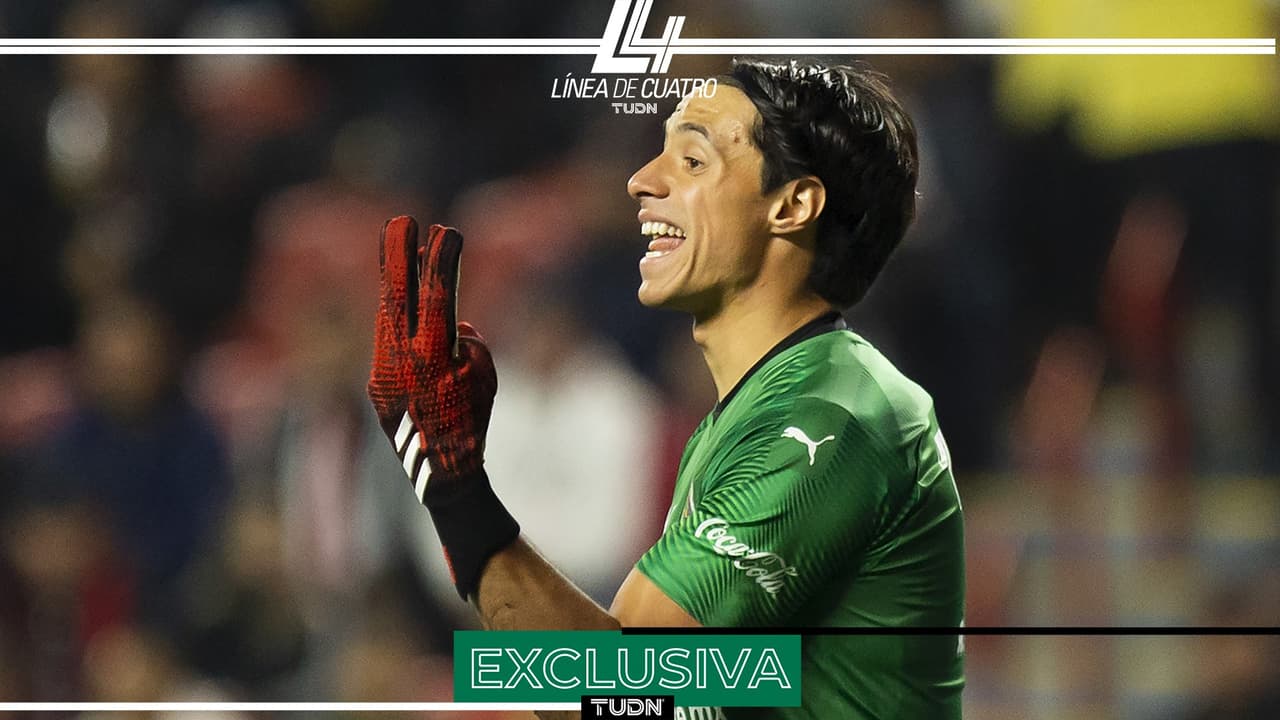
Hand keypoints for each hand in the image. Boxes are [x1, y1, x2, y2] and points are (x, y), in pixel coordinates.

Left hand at [368, 216, 497, 498]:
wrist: (439, 474)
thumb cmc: (473, 425)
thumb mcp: (487, 380)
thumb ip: (474, 347)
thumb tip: (458, 327)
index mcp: (434, 354)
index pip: (437, 293)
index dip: (441, 257)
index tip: (444, 229)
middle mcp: (402, 356)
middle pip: (397, 293)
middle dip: (398, 254)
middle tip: (401, 221)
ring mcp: (384, 368)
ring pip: (386, 313)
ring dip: (394, 282)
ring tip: (397, 251)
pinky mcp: (376, 381)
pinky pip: (385, 338)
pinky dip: (396, 317)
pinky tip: (403, 303)